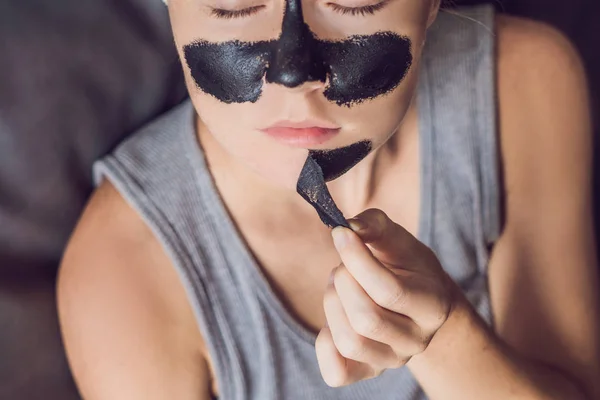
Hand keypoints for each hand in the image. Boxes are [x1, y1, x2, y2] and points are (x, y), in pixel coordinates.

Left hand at [316, 208, 457, 386]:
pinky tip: (335, 317)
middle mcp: (417, 340)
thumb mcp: (398, 240)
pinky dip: (324, 342)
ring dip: (332, 305)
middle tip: (343, 267)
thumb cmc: (405, 266)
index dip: (356, 259)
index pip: (388, 291)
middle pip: (366, 320)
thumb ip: (376, 226)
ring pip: (349, 343)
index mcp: (432, 305)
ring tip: (339, 287)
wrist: (416, 299)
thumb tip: (349, 227)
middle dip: (343, 283)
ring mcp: (392, 360)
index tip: (340, 234)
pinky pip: (336, 371)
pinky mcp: (368, 373)